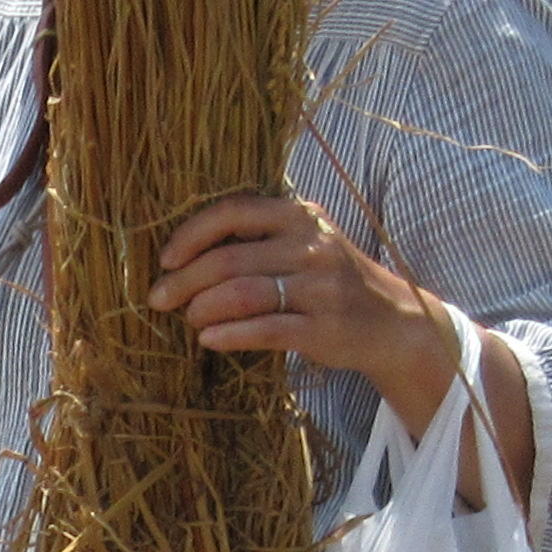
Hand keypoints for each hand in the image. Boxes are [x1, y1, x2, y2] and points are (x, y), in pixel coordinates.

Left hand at [147, 191, 442, 394]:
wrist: (392, 320)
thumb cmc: (331, 281)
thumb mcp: (304, 244)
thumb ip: (259, 239)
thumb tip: (185, 254)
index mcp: (300, 216)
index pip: (235, 212)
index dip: (193, 234)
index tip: (166, 259)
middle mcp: (311, 246)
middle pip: (230, 259)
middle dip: (184, 281)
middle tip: (158, 299)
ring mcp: (321, 287)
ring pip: (243, 294)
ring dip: (203, 308)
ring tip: (188, 319)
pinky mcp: (324, 328)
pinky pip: (265, 329)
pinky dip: (229, 335)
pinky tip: (208, 340)